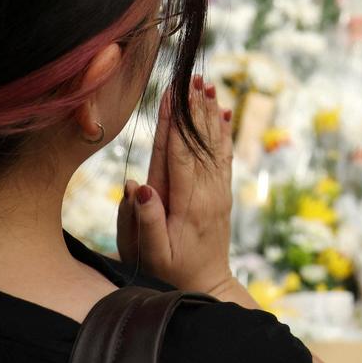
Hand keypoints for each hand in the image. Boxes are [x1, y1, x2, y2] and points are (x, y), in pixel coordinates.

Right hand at [117, 76, 233, 293]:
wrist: (208, 285)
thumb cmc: (172, 271)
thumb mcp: (153, 254)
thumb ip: (145, 221)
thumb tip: (138, 185)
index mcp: (189, 203)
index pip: (180, 155)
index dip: (174, 124)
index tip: (172, 95)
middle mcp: (208, 192)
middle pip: (199, 142)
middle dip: (194, 108)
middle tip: (192, 77)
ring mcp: (218, 191)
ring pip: (214, 145)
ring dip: (209, 113)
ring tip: (206, 84)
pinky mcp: (222, 193)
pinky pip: (224, 156)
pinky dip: (223, 132)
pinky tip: (222, 112)